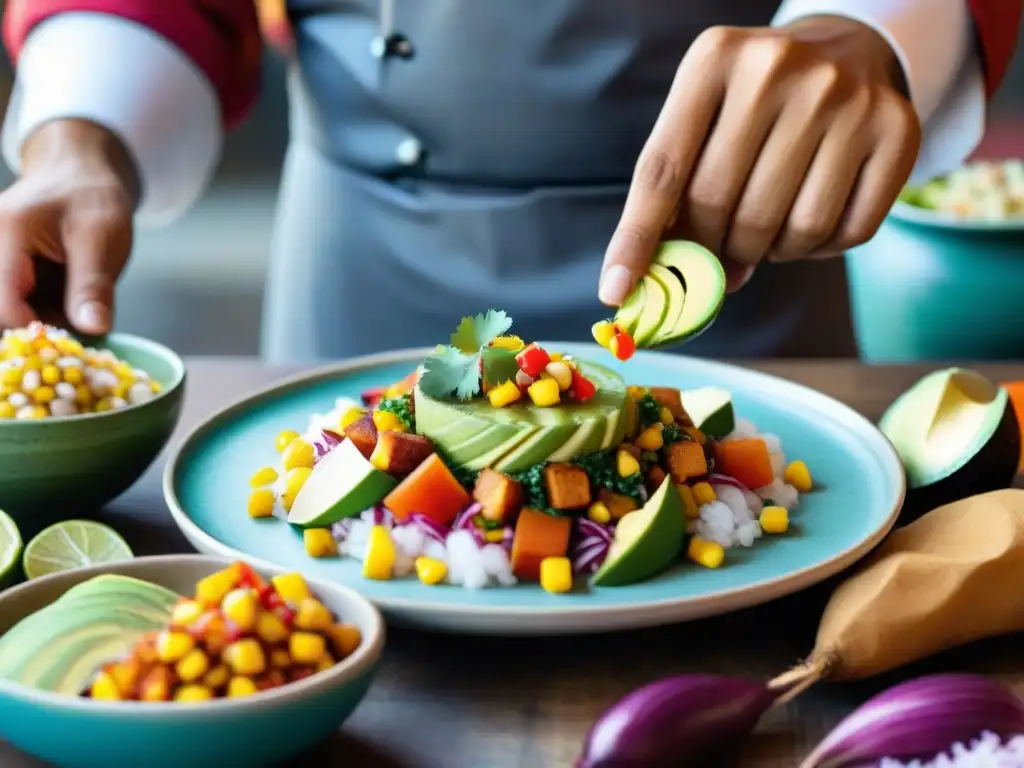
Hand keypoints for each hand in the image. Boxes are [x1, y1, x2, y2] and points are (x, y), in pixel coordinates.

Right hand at [0, 119, 138, 333]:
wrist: (80, 174)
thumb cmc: (91, 198)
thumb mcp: (102, 236)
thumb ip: (93, 284)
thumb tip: (94, 329)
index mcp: (6, 233)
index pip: (3, 303)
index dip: (34, 328)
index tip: (70, 337)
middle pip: (2, 311)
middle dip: (39, 327)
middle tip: (77, 324)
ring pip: (11, 312)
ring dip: (44, 321)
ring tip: (76, 304)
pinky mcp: (7, 274)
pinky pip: (19, 305)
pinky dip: (46, 312)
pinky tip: (69, 303)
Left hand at [599, 16, 921, 303]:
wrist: (846, 53)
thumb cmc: (752, 106)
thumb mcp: (701, 119)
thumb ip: (673, 189)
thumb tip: (646, 281)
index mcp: (714, 59)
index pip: (662, 170)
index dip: (637, 239)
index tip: (616, 291)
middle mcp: (780, 69)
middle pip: (722, 207)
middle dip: (711, 250)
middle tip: (717, 255)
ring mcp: (845, 97)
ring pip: (788, 229)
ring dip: (767, 252)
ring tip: (765, 230)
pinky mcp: (897, 130)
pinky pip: (844, 233)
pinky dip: (817, 249)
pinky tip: (807, 220)